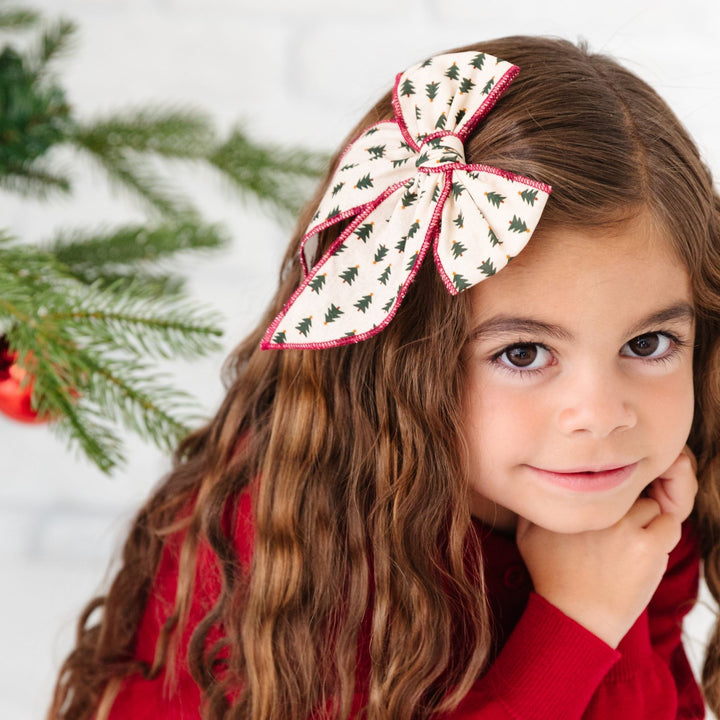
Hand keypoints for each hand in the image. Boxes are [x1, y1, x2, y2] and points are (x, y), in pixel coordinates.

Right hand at [516, 448, 697, 647]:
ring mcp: (623, 526)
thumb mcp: (525, 535)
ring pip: (650, 505)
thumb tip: (535, 481)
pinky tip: (649, 548)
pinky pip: (669, 524)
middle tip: (620, 526)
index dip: (605, 492)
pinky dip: (664, 533)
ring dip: (646, 520)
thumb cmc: (550, 577)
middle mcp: (594, 508)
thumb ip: (532, 504)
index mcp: (570, 501)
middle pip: (627, 488)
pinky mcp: (647, 547)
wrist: (574, 617)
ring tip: (633, 541)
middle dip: (626, 504)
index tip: (603, 510)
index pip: (600, 474)